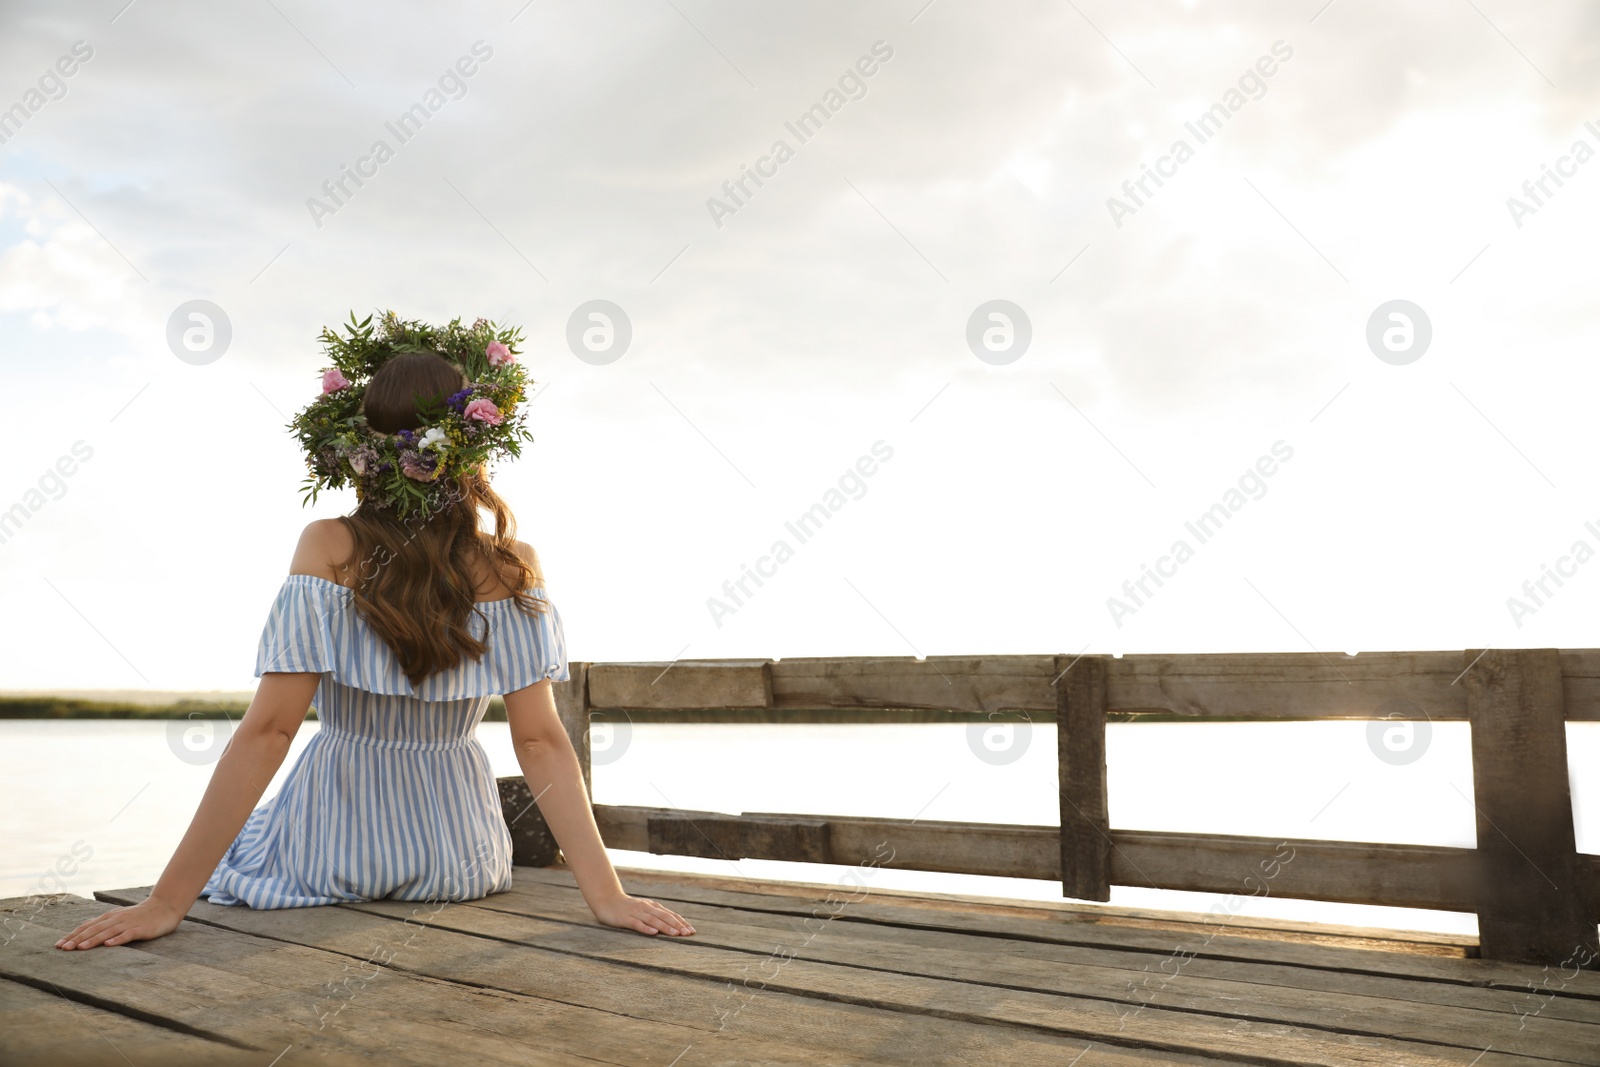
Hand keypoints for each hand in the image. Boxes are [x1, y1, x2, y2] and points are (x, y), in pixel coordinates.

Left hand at [55, 897, 183, 950]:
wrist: (164, 907)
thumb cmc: (140, 915)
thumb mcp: (120, 918)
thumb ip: (104, 925)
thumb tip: (84, 933)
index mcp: (109, 917)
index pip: (87, 926)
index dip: (72, 935)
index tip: (58, 944)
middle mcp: (116, 919)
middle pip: (94, 929)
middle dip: (77, 939)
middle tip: (63, 948)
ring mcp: (128, 923)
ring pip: (107, 932)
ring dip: (93, 940)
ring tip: (80, 948)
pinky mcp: (141, 929)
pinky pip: (127, 935)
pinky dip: (117, 939)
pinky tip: (109, 944)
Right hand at [590, 893, 695, 936]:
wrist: (607, 900)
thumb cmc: (628, 908)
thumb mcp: (644, 910)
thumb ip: (656, 916)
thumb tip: (673, 925)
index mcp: (653, 907)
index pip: (671, 915)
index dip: (682, 922)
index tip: (692, 931)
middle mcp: (647, 908)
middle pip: (665, 917)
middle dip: (678, 925)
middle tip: (689, 934)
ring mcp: (636, 913)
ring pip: (654, 920)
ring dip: (665, 927)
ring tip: (676, 934)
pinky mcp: (626, 919)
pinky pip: (637, 924)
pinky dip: (646, 928)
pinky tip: (653, 933)